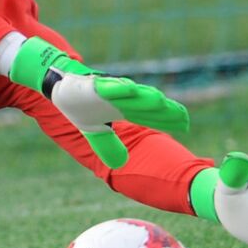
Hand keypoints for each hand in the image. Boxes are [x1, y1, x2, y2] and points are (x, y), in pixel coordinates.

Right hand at [9, 37, 188, 167]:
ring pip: (132, 95)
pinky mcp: (95, 85)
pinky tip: (130, 88)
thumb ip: (108, 146)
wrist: (61, 88)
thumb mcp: (95, 133)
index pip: (151, 116)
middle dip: (165, 112)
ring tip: (161, 101)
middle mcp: (122, 99)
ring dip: (146, 97)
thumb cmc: (82, 107)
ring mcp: (110, 91)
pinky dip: (118, 87)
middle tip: (184, 119)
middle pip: (148, 106)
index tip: (186, 127)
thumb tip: (120, 163)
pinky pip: (108, 86)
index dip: (168, 121)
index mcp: (124, 110)